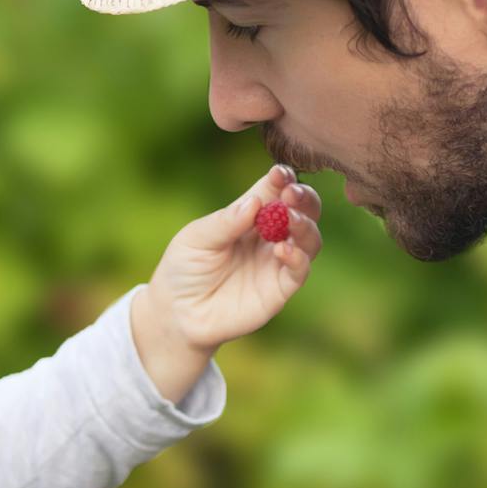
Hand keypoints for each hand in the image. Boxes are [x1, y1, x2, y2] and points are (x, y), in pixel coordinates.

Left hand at [131, 165, 322, 401]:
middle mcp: (270, 235)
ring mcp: (277, 262)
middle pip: (303, 210)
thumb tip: (254, 202)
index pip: (275, 190)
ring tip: (289, 219)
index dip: (283, 179)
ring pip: (310, 238)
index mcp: (250, 215)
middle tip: (292, 193)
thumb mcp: (196, 239)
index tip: (281, 173)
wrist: (177, 314)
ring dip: (305, 225)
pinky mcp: (279, 290)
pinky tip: (282, 250)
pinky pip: (299, 271)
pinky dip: (297, 258)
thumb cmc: (184, 269)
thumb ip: (225, 222)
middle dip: (304, 198)